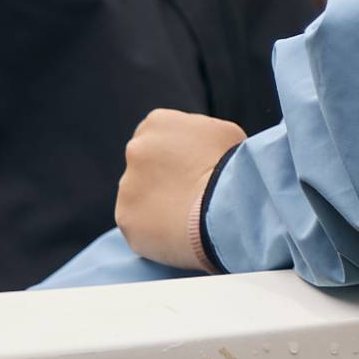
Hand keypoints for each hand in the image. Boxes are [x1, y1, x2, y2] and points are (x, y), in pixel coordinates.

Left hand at [117, 111, 248, 269]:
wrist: (224, 207)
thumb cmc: (233, 168)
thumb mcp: (224, 134)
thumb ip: (200, 136)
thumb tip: (198, 149)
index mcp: (158, 123)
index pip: (158, 138)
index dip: (176, 158)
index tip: (190, 173)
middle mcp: (135, 149)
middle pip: (144, 167)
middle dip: (161, 180)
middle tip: (188, 197)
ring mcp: (127, 185)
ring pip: (139, 198)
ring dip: (157, 206)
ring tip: (187, 219)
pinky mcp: (125, 218)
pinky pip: (139, 226)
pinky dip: (155, 232)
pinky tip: (177, 235)